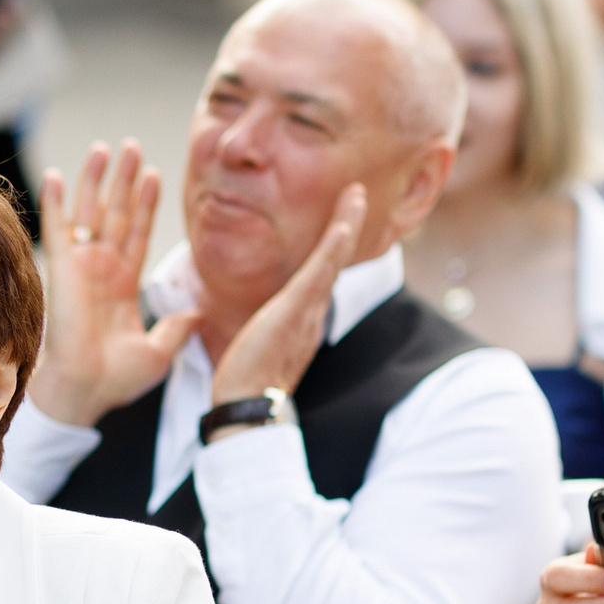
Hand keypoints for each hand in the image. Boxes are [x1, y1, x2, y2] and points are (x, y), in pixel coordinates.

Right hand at [30, 141, 200, 426]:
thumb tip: (199, 312)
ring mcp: (81, 266)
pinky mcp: (62, 268)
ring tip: (104, 148)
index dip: (146, 204)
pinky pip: (57, 228)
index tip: (154, 174)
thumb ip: (178, 327)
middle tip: (130, 147)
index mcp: (124, 285)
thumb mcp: (160, 351)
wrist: (86, 389)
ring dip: (95, 180)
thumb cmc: (117, 379)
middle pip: (117, 213)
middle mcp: (103, 269)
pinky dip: (54, 202)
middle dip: (124, 180)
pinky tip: (54, 175)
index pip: (138, 233)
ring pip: (90, 212)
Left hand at [206, 182, 364, 406]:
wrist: (247, 408)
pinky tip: (342, 227)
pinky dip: (331, 250)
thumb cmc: (245, 385)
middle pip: (334, 263)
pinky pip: (317, 275)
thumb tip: (255, 329)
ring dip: (345, 226)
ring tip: (355, 195)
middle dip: (347, 227)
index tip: (339, 225)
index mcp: (302, 320)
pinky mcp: (295, 313)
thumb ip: (262, 333)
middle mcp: (312, 314)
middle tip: (357, 194)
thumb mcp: (257, 348)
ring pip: (331, 263)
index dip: (332, 249)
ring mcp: (307, 313)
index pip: (321, 276)